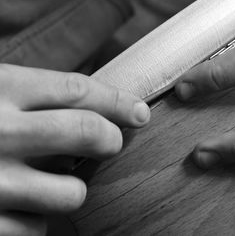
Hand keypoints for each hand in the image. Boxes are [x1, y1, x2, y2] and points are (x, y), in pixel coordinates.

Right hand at [0, 64, 149, 234]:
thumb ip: (31, 98)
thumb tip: (100, 109)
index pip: (77, 91)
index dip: (117, 101)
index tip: (139, 112)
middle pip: (87, 133)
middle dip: (111, 139)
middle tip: (112, 142)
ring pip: (71, 192)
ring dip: (71, 189)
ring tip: (49, 182)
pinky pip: (38, 229)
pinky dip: (37, 220)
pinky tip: (16, 208)